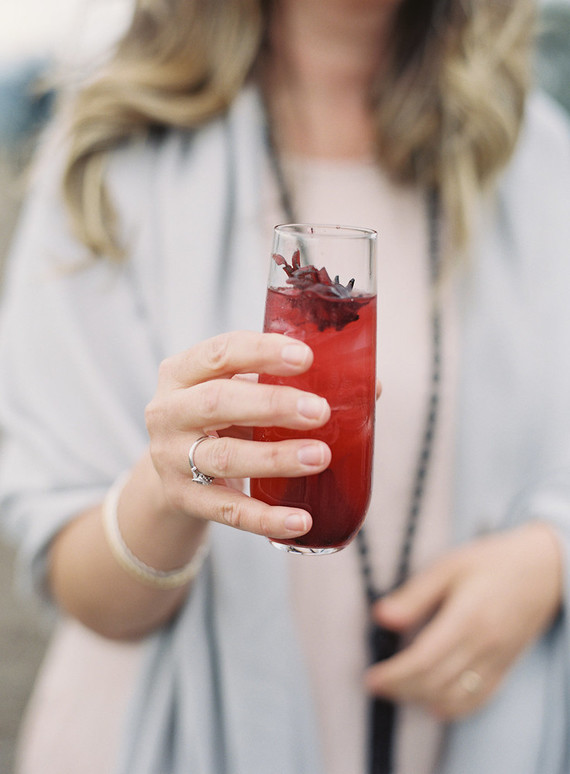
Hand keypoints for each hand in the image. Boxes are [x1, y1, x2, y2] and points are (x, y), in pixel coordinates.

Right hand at [145, 330, 331, 538]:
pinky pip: (229, 511)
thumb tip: (370, 387)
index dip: (262, 352)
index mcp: (181, 372)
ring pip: (227, 456)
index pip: (219, 352)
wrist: (171, 470)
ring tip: (321, 456)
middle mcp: (168, 412)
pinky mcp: (185, 499)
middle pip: (219, 402)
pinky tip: (302, 519)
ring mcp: (172, 459)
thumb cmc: (220, 418)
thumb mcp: (238, 390)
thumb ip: (286, 382)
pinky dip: (267, 517)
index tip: (306, 357)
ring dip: (277, 457)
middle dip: (273, 404)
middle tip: (320, 411)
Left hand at [365, 522, 562, 718]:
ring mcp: (498, 660)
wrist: (543, 569)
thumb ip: (414, 595)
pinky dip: (453, 707)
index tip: (371, 677)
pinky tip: (432, 703)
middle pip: (436, 683)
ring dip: (421, 699)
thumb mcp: (448, 566)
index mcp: (467, 617)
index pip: (425, 660)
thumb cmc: (492, 562)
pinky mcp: (505, 667)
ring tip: (396, 689)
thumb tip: (380, 616)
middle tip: (375, 684)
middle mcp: (485, 645)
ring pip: (455, 697)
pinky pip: (478, 699)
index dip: (394, 674)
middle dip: (400, 689)